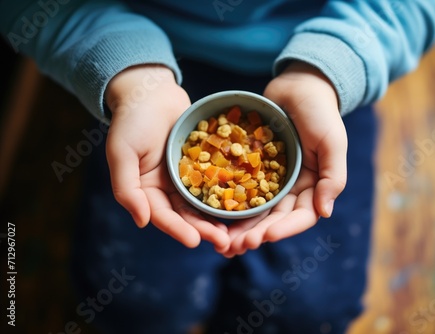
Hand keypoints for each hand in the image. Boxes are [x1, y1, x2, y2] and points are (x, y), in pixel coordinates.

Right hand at [105, 65, 229, 250]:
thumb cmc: (132, 119)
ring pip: (205, 203)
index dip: (177, 229)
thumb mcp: (121, 152)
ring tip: (237, 233)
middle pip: (187, 215)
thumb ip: (127, 187)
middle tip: (225, 243)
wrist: (152, 92)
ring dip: (219, 219)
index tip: (194, 242)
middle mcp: (168, 188)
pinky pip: (217, 180)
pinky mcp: (204, 164)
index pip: (162, 216)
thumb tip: (142, 221)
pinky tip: (246, 203)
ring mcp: (187, 177)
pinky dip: (229, 193)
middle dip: (204, 230)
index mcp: (147, 190)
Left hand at [222, 62, 347, 256]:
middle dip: (256, 234)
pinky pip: (239, 186)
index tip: (265, 237)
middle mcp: (291, 187)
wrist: (298, 86)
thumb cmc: (320, 112)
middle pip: (274, 218)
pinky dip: (228, 202)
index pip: (301, 216)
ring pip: (255, 209)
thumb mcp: (333, 142)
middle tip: (235, 247)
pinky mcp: (252, 166)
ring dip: (240, 227)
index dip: (284, 229)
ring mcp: (271, 178)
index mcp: (313, 185)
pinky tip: (212, 213)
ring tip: (221, 241)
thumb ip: (333, 176)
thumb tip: (325, 213)